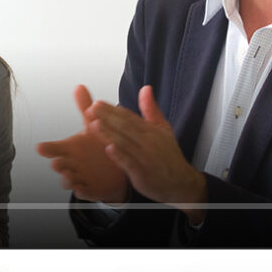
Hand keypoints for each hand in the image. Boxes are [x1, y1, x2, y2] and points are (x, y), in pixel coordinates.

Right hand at [37, 85, 128, 203]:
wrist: (115, 170)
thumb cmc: (98, 146)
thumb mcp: (93, 125)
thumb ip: (85, 107)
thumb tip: (80, 86)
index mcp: (70, 148)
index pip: (54, 148)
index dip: (46, 148)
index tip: (40, 147)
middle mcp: (71, 163)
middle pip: (60, 164)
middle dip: (58, 164)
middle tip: (57, 162)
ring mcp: (79, 177)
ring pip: (69, 180)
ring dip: (67, 179)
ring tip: (69, 176)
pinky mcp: (89, 189)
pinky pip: (84, 192)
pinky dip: (83, 191)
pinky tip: (83, 189)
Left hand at [88, 85, 206, 222]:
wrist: (180, 183)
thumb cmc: (168, 156)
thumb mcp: (163, 129)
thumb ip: (151, 109)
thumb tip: (145, 88)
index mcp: (151, 131)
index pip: (130, 117)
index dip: (113, 110)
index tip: (98, 103)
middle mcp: (149, 143)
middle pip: (126, 127)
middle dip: (107, 117)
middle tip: (91, 109)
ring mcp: (146, 158)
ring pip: (125, 144)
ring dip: (109, 134)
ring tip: (94, 124)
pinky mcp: (143, 173)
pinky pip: (130, 163)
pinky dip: (120, 157)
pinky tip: (109, 149)